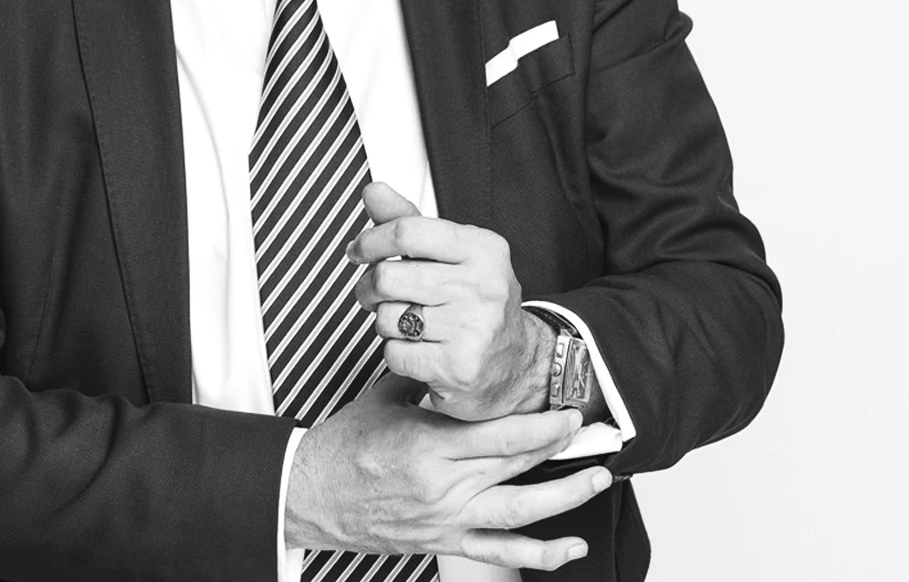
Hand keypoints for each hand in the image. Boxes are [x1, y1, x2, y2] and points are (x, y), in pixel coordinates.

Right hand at [286, 373, 606, 569]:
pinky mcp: (444, 541)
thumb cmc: (343, 447)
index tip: (569, 413)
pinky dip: (539, 554)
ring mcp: (446, 518)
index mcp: (428, 445)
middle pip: (515, 468)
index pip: (498, 437)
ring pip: (518, 512)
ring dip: (564, 497)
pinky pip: (498, 552)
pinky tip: (569, 547)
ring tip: (597, 479)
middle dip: (561, 450)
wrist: (311, 495)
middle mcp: (443, 485)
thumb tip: (453, 352)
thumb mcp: (383, 400)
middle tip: (596, 433)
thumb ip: (424, 379)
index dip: (541, 427)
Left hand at [350, 183, 549, 419]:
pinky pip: (395, 353)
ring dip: (385, 322)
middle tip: (374, 292)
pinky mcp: (458, 368)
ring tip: (407, 322)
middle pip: (388, 276)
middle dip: (369, 287)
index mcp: (482, 250)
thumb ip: (410, 221)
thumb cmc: (477, 302)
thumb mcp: (454, 253)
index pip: (407, 231)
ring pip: (386, 317)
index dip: (371, 240)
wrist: (518, 363)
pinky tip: (420, 348)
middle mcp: (482, 286)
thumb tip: (374, 191)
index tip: (359, 249)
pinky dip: (397, 353)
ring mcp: (472, 329)